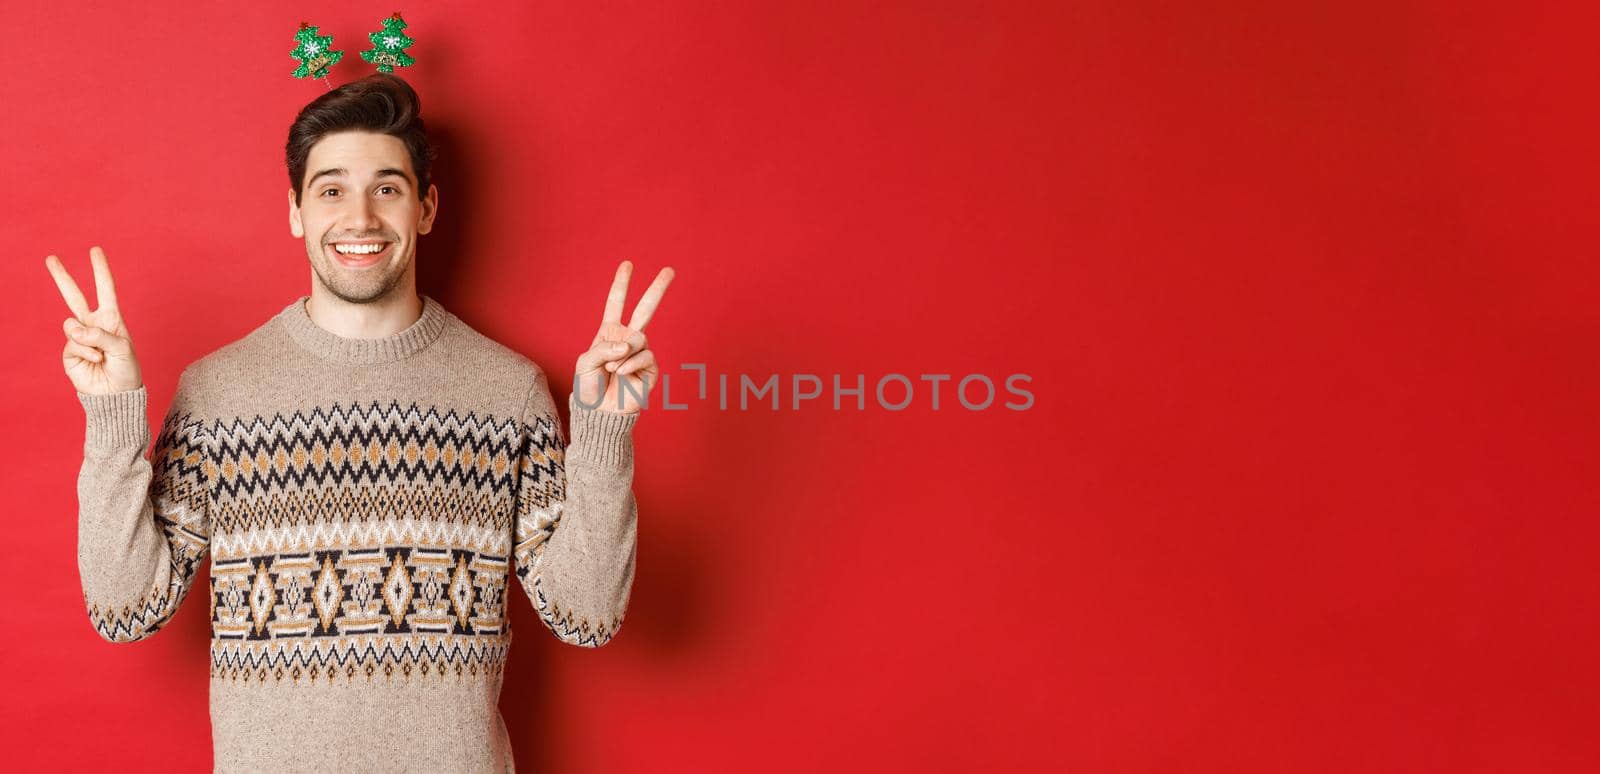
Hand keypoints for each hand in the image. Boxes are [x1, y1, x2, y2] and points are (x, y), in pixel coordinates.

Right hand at [45, 246, 142, 395]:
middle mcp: (93, 325)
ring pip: (71, 324)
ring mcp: (79, 338)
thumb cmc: (126, 370)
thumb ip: (99, 335)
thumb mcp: (122, 349)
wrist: (116, 394)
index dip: (100, 270)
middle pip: (75, 297)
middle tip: (50, 258)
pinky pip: (73, 344)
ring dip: (88, 339)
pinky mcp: (69, 352)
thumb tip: (72, 327)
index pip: (105, 290)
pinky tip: (96, 361)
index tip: (95, 250)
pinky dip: (87, 353)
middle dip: (62, 277)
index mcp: (111, 319)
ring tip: (101, 354)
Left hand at [574, 260, 673, 413]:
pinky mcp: (651, 368)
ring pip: (639, 338)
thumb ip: (604, 347)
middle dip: (657, 289)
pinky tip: (621, 375)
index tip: (628, 265)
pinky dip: (629, 364)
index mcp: (609, 333)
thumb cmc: (589, 386)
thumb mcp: (586, 362)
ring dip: (623, 353)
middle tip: (670, 269)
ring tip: (612, 370)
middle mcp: (627, 339)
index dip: (621, 284)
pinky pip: (644, 355)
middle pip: (645, 309)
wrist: (600, 412)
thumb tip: (628, 343)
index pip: (616, 304)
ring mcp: (640, 352)